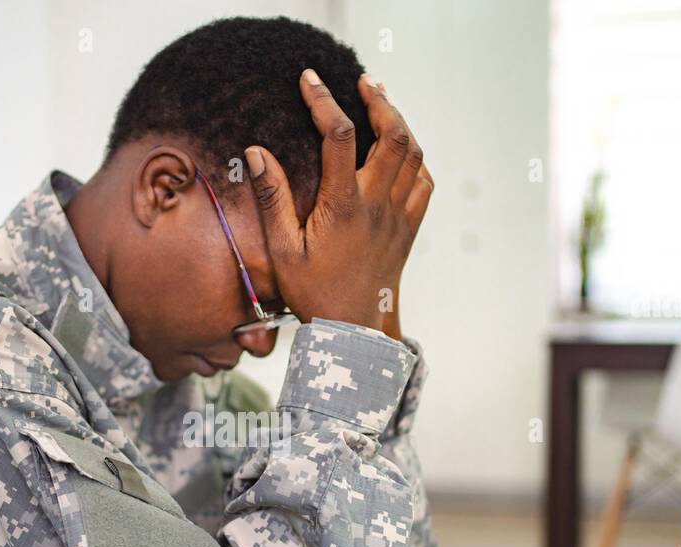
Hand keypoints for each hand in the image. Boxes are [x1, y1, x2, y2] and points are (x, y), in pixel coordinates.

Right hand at [244, 70, 432, 341]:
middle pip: (393, 134)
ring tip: (380, 104)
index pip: (340, 135)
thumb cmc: (314, 295)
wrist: (354, 332)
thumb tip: (257, 152)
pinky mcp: (408, 228)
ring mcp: (398, 215)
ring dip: (399, 122)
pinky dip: (414, 157)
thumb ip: (271, 198)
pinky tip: (400, 150)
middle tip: (361, 82)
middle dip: (379, 100)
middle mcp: (377, 205)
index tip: (309, 79)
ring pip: (412, 153)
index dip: (323, 100)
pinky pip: (423, 182)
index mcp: (344, 206)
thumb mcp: (282, 250)